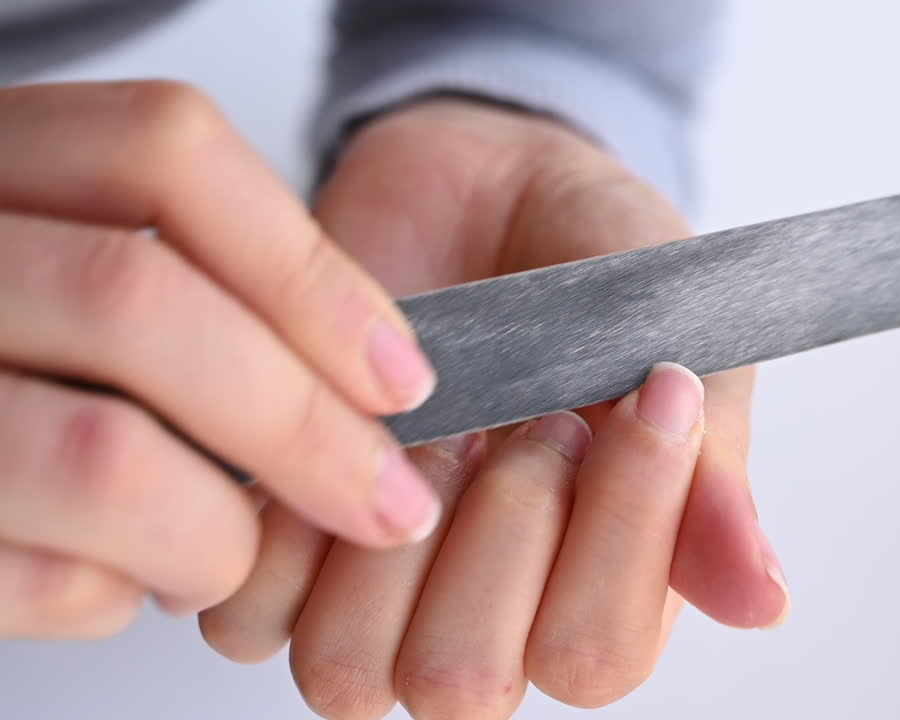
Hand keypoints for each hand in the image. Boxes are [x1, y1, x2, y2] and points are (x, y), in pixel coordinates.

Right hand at [0, 81, 442, 637]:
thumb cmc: (20, 348)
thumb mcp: (75, 265)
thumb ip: (194, 288)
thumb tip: (363, 383)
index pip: (166, 153)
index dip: (309, 271)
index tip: (400, 373)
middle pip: (143, 300)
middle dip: (304, 425)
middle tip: (388, 500)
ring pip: (101, 455)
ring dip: (217, 534)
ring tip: (229, 554)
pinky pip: (39, 579)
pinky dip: (116, 596)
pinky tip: (122, 577)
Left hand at [199, 99, 788, 718]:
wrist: (489, 183)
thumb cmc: (596, 267)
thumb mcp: (676, 344)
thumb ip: (711, 471)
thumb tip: (764, 599)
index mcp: (596, 588)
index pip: (595, 657)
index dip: (618, 539)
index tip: (652, 396)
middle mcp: (481, 614)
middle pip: (463, 681)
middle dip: (505, 525)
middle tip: (538, 407)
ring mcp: (369, 591)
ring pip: (347, 664)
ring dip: (395, 524)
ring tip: (443, 417)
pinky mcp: (277, 541)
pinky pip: (248, 605)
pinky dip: (287, 517)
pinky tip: (347, 426)